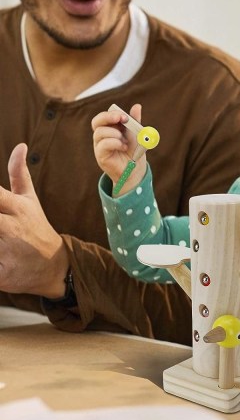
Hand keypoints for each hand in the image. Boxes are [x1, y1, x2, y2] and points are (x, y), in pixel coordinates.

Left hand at [0, 143, 68, 297]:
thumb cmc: (36, 229)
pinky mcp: (2, 274)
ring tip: (2, 236)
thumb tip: (20, 145)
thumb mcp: (30, 201)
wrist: (55, 266)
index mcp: (16, 208)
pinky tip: (0, 258)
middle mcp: (12, 228)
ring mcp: (7, 252)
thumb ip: (19, 174)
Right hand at [91, 103, 146, 193]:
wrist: (136, 169)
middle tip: (120, 118)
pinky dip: (115, 143)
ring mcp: (99, 145)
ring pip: (99, 132)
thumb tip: (137, 106)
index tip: (124, 116)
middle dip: (108, 117)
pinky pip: (103, 145)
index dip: (112, 114)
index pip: (104, 117)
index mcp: (110, 128)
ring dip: (114, 133)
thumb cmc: (134, 151)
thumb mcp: (136, 134)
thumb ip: (135, 121)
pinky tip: (124, 147)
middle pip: (96, 122)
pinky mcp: (100, 155)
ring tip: (125, 141)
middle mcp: (102, 135)